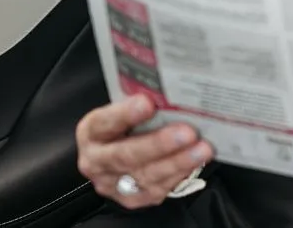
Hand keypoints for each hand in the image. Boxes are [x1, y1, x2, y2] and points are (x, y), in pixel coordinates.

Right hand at [75, 94, 214, 208]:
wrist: (114, 156)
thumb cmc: (124, 127)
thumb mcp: (122, 111)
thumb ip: (139, 104)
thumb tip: (169, 92)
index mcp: (91, 132)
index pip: (104, 123)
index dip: (125, 114)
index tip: (147, 103)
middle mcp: (96, 161)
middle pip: (126, 155)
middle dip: (159, 144)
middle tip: (187, 132)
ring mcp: (113, 184)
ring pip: (146, 175)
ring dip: (177, 162)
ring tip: (201, 149)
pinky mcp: (131, 199)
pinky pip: (157, 189)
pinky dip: (179, 174)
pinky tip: (195, 162)